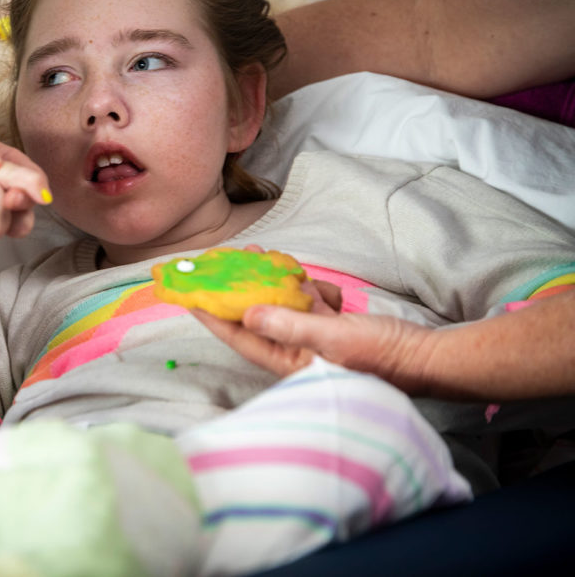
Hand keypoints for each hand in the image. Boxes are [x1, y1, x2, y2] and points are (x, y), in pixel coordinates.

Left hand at [194, 278, 431, 393]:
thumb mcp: (335, 340)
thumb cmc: (383, 357)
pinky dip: (297, 285)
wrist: (426, 356)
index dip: (213, 316)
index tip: (189, 297)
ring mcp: (312, 337)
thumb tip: (249, 315)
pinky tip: (297, 272)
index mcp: (289, 362)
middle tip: (218, 262)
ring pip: (278, 304)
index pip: (241, 337)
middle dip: (236, 289)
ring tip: (252, 253)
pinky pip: (303, 301)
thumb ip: (291, 326)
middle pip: (254, 317)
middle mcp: (295, 351)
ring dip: (266, 280)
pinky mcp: (331, 325)